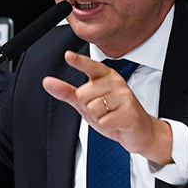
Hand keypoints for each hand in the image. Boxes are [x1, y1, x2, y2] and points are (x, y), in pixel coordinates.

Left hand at [42, 51, 172, 164]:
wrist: (140, 132)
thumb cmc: (114, 114)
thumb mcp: (87, 103)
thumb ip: (67, 92)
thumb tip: (47, 81)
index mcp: (106, 77)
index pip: (90, 66)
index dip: (79, 61)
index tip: (68, 56)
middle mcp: (116, 83)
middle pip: (83, 94)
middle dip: (88, 108)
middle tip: (103, 111)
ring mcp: (124, 96)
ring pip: (93, 109)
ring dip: (98, 118)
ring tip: (110, 117)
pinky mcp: (128, 112)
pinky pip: (103, 121)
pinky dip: (106, 127)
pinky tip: (116, 123)